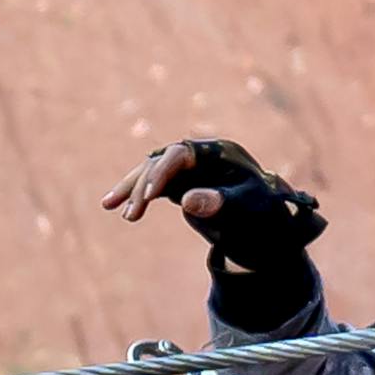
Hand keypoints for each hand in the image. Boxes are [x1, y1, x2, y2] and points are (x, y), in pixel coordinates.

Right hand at [103, 136, 335, 323]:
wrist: (264, 222)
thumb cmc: (259, 211)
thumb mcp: (243, 209)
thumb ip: (218, 203)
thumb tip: (187, 201)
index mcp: (218, 152)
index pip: (180, 154)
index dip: (161, 172)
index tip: (148, 196)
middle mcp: (199, 156)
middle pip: (161, 162)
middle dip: (143, 186)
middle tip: (132, 215)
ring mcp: (188, 168)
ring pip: (151, 171)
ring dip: (132, 189)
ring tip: (109, 206)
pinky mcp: (181, 182)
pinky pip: (153, 185)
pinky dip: (136, 196)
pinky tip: (116, 208)